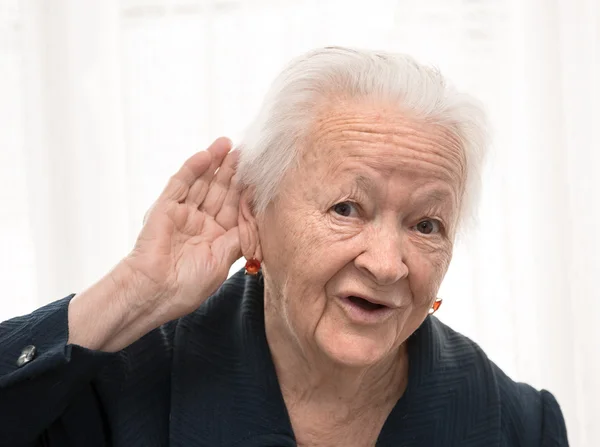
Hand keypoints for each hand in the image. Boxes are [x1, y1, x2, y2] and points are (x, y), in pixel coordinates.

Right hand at [122, 137, 241, 322]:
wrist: (154, 292)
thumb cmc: (188, 285)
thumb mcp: (223, 261)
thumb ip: (239, 237)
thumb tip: (256, 217)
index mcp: (216, 238)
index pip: (234, 207)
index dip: (244, 190)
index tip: (258, 173)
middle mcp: (200, 223)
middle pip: (219, 191)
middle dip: (232, 171)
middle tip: (244, 151)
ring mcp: (182, 213)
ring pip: (202, 183)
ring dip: (215, 163)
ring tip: (227, 144)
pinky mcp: (165, 207)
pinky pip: (180, 184)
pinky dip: (193, 168)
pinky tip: (206, 155)